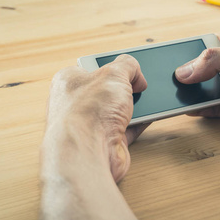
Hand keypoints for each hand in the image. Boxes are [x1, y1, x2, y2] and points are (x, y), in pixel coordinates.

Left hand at [44, 55, 148, 182]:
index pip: (92, 67)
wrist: (87, 154)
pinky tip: (150, 116)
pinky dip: (138, 124)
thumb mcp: (114, 73)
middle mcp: (76, 104)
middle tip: (140, 85)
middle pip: (107, 90)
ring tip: (150, 99)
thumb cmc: (89, 111)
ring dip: (133, 106)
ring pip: (117, 111)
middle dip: (125, 88)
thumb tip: (136, 75)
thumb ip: (128, 65)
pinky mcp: (104, 143)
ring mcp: (89, 125)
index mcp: (69, 81)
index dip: (112, 66)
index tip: (127, 67)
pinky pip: (125, 129)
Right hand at [175, 28, 219, 130]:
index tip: (168, 59)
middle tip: (164, 81)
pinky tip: (190, 108)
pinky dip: (204, 110)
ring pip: (210, 90)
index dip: (189, 52)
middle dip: (188, 75)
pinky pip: (219, 109)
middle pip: (206, 69)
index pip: (208, 44)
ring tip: (172, 96)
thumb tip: (185, 70)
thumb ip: (216, 60)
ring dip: (194, 93)